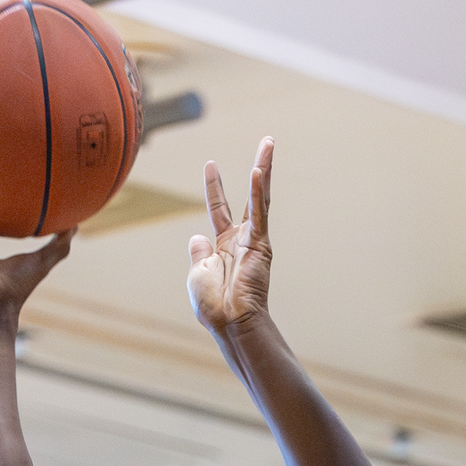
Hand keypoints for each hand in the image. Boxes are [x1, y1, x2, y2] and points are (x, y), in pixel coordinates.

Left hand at [187, 137, 273, 340]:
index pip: (219, 209)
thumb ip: (198, 253)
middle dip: (258, 169)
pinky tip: (257, 171)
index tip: (211, 165)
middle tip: (267, 143)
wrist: (230, 322)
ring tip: (269, 144)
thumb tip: (196, 236)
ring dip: (263, 170)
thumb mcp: (197, 273)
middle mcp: (241, 239)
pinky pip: (258, 214)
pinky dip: (257, 193)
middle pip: (248, 197)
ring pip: (259, 198)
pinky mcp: (260, 245)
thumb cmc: (213, 305)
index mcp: (223, 246)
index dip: (215, 187)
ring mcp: (252, 241)